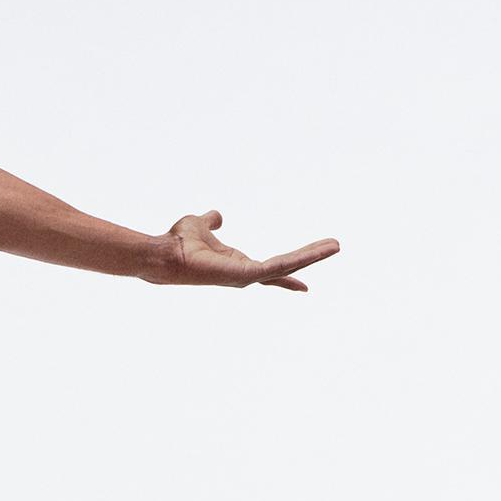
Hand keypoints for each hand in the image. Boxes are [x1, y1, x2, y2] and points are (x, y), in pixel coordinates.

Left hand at [147, 208, 338, 290]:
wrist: (164, 254)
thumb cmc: (177, 243)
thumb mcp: (199, 225)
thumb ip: (210, 222)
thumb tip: (216, 216)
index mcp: (238, 263)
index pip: (270, 268)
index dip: (289, 271)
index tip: (305, 284)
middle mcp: (245, 273)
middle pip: (285, 266)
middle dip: (310, 257)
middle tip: (335, 246)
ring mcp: (247, 276)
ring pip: (287, 266)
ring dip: (312, 256)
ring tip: (336, 245)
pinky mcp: (247, 275)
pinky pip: (279, 267)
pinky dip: (300, 259)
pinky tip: (318, 250)